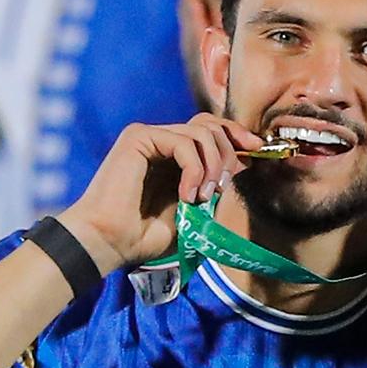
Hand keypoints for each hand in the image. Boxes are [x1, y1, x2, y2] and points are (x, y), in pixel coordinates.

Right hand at [58, 115, 265, 271]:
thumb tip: (242, 165)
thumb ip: (212, 185)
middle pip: (211, 125)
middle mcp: (161, 139)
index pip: (212, 130)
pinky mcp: (138, 137)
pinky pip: (184, 142)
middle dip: (229, 154)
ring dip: (212, 166)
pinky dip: (194, 169)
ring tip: (201, 198)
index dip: (237, 136)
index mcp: (173, 155)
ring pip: (202, 132)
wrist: (109, 243)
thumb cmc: (144, 235)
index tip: (258, 152)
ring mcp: (149, 135)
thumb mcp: (192, 209)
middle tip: (221, 188)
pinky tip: (186, 195)